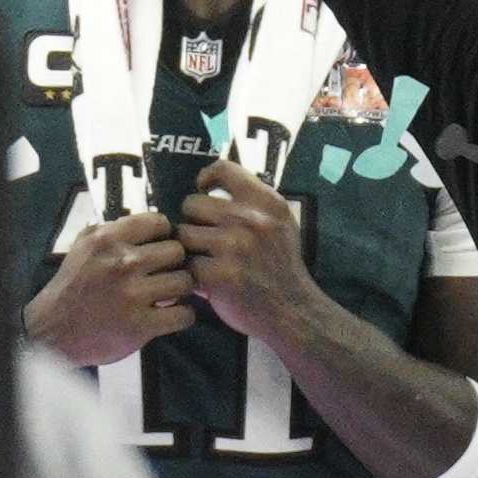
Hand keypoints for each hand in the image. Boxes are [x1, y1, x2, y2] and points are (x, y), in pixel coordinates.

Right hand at [25, 210, 191, 365]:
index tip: (157, 248)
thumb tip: (149, 222)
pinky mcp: (140, 325)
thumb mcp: (82, 248)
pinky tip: (169, 316)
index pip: (159, 222)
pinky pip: (184, 314)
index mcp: (107, 240)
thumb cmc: (72, 288)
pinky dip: (181, 316)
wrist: (49, 333)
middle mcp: (121, 263)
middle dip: (174, 263)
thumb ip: (113, 231)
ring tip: (166, 295)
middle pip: (178, 251)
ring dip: (180, 290)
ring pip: (185, 281)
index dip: (164, 236)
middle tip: (163, 274)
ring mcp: (132, 295)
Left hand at [181, 158, 319, 347]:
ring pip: (184, 234)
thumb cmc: (282, 265)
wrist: (292, 308)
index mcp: (268, 202)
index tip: (205, 191)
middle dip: (193, 220)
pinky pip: (187, 263)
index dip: (206, 178)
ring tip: (204, 259)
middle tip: (204, 237)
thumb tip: (212, 190)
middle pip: (193, 203)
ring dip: (189, 248)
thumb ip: (253, 205)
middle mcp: (252, 219)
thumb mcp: (281, 225)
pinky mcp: (220, 274)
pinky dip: (193, 273)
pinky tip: (206, 280)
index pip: (224, 169)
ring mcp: (235, 246)